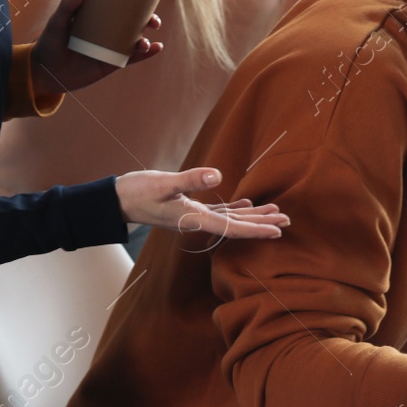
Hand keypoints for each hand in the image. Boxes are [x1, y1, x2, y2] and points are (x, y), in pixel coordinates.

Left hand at [31, 0, 162, 98]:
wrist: (44, 72)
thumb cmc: (49, 43)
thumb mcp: (57, 22)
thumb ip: (67, 6)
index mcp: (97, 17)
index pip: (119, 5)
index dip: (135, 0)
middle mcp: (107, 31)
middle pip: (133, 23)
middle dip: (148, 20)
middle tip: (153, 21)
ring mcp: (110, 48)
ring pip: (135, 41)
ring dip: (147, 40)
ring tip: (145, 42)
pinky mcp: (111, 64)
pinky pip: (132, 59)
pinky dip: (146, 54)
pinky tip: (157, 48)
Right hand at [114, 167, 289, 238]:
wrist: (118, 200)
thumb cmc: (139, 192)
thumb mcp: (164, 183)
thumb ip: (190, 180)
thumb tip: (218, 175)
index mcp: (195, 220)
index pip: (232, 228)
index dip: (256, 229)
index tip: (277, 231)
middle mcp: (198, 222)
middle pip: (237, 225)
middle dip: (262, 223)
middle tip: (288, 221)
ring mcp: (195, 216)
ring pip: (231, 218)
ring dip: (253, 215)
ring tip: (276, 212)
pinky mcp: (190, 208)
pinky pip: (219, 211)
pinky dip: (235, 208)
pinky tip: (247, 202)